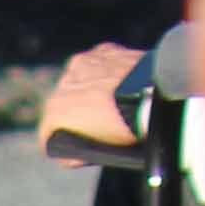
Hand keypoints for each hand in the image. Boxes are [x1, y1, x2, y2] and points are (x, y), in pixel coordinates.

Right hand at [39, 41, 142, 161]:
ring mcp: (83, 62)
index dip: (56, 142)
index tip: (68, 148)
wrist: (156, 93)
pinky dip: (105, 71)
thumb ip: (78, 150)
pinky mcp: (104, 50)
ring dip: (88, 88)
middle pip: (63, 102)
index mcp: (56, 109)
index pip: (48, 131)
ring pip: (79, 80)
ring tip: (108, 99)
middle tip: (94, 122)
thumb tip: (73, 155)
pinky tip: (119, 80)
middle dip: (74, 112)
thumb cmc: (127, 126)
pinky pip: (98, 64)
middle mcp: (64, 82)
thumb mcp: (98, 148)